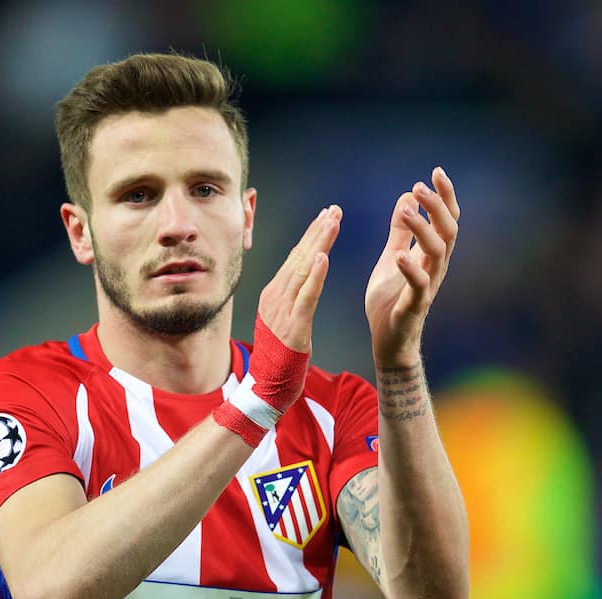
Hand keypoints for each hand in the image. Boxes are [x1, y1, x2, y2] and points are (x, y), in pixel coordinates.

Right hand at [258, 205, 341, 351]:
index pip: (294, 258)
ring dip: (319, 244)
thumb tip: (301, 278)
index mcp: (273, 294)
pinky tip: (323, 257)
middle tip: (334, 210)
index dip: (311, 235)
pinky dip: (315, 275)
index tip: (326, 216)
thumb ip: (291, 298)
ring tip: (332, 223)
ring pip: (303, 270)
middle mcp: (275, 297)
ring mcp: (282, 310)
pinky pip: (306, 295)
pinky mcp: (293, 325)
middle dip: (317, 231)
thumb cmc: (279, 355)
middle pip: (299, 257)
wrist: (267, 385)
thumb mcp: (281, 320)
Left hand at [365, 167, 459, 367]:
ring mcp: (427, 287)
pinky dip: (411, 270)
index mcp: (429, 255)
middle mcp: (434, 268)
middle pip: (447, 232)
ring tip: (408, 211)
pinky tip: (400, 255)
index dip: (444, 196)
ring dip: (423, 230)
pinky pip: (419, 287)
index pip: (445, 220)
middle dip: (437, 207)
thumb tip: (407, 197)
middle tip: (420, 186)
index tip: (436, 171)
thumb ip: (400, 231)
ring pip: (437, 254)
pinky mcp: (413, 307)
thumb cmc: (391, 300)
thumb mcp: (392, 257)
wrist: (388, 341)